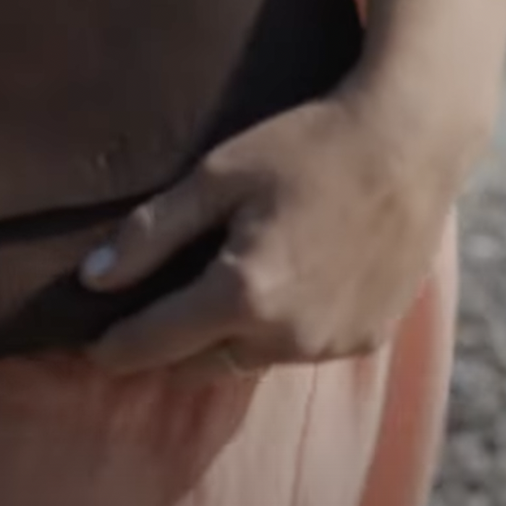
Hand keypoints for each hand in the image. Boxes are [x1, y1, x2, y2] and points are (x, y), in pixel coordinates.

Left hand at [78, 82, 480, 380]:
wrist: (414, 141)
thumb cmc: (311, 144)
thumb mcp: (218, 175)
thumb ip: (150, 234)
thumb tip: (92, 282)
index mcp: (243, 294)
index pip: (153, 345)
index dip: (114, 348)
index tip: (93, 348)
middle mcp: (287, 335)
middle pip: (201, 365)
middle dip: (171, 348)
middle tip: (153, 319)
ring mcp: (332, 343)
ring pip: (254, 359)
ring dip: (230, 339)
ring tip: (225, 295)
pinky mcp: (368, 338)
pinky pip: (304, 349)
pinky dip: (284, 330)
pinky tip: (289, 285)